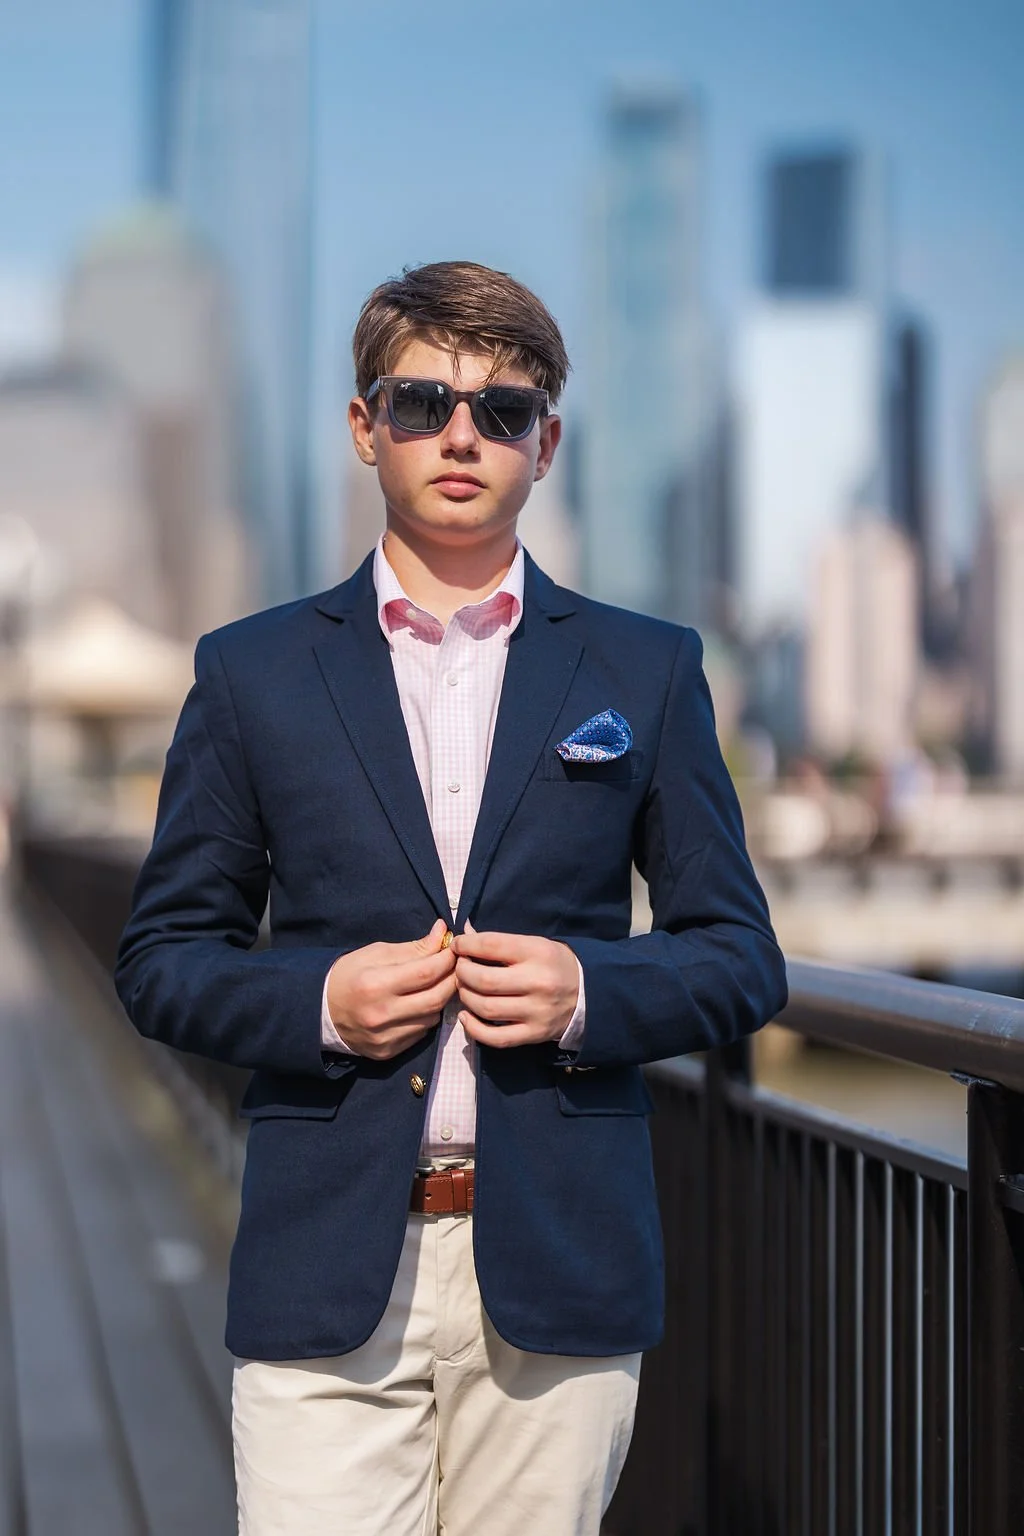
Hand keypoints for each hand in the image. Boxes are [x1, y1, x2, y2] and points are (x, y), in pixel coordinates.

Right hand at [326, 918, 456, 1060]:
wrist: (320, 1011)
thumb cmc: (348, 975)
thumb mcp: (376, 953)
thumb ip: (413, 948)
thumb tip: (442, 933)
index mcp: (375, 984)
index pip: (426, 972)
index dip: (447, 959)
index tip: (454, 950)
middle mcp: (381, 1014)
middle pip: (436, 998)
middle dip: (453, 980)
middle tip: (456, 967)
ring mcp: (385, 1037)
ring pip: (432, 1018)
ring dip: (441, 999)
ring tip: (437, 985)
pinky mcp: (387, 1052)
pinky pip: (420, 1033)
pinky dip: (426, 1017)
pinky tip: (419, 1005)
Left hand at [451, 921, 579, 1048]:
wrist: (590, 993)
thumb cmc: (554, 964)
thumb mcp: (534, 944)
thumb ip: (500, 942)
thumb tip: (463, 935)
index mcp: (538, 952)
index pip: (491, 945)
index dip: (466, 945)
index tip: (457, 946)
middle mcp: (538, 982)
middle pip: (484, 979)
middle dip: (462, 973)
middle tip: (459, 969)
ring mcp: (536, 1011)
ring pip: (486, 1008)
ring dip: (465, 997)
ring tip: (465, 989)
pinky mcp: (534, 1034)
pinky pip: (496, 1038)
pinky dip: (473, 1028)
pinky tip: (466, 1016)